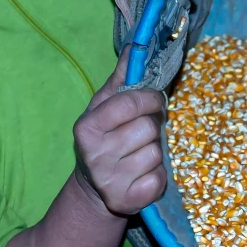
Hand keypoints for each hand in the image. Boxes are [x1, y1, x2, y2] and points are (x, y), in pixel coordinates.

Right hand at [71, 62, 168, 217]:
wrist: (94, 188)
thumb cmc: (104, 138)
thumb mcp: (104, 107)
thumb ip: (121, 78)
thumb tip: (136, 45)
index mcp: (87, 127)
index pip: (130, 103)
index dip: (150, 99)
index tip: (154, 102)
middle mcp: (95, 155)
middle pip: (148, 129)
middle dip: (152, 128)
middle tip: (141, 134)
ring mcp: (110, 181)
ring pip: (156, 154)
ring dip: (155, 153)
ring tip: (138, 155)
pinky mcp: (126, 201)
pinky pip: (159, 180)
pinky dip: (157, 177)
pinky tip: (142, 175)